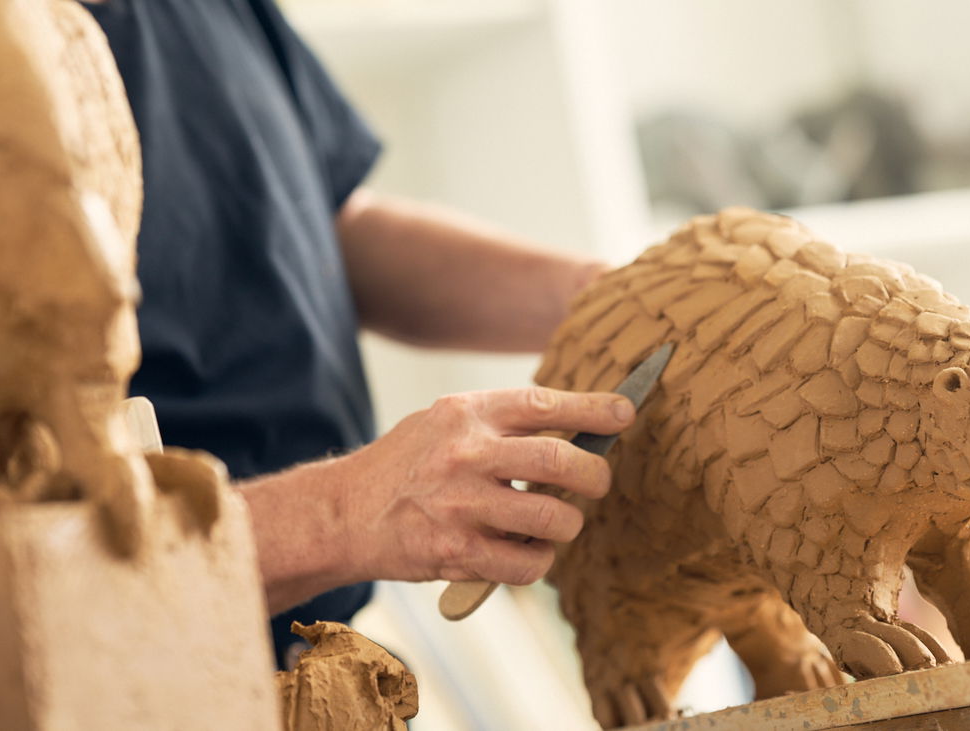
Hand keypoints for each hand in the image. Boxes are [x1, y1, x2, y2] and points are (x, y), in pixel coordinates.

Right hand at [334, 386, 634, 586]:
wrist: (344, 513)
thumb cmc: (404, 465)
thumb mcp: (445, 422)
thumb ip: (500, 423)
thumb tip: (575, 431)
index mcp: (466, 413)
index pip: (545, 405)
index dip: (594, 410)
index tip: (625, 414)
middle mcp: (466, 454)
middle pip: (561, 462)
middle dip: (596, 476)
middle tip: (598, 482)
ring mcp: (462, 505)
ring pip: (554, 519)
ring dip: (568, 525)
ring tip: (558, 523)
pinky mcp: (457, 553)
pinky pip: (529, 564)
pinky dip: (539, 561)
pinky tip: (525, 552)